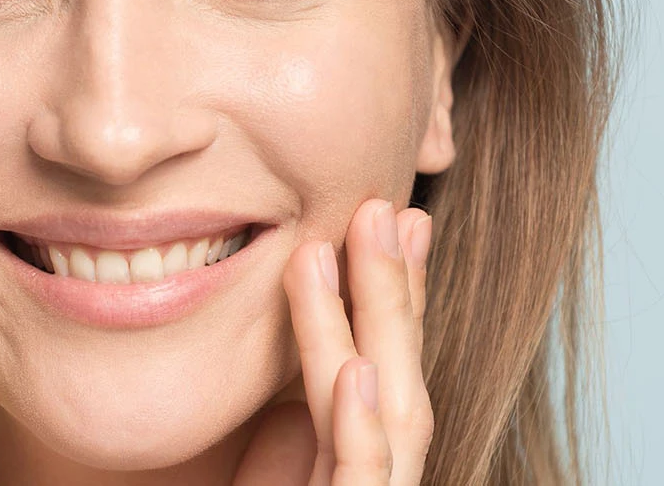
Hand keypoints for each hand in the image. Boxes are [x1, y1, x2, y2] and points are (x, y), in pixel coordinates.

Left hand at [237, 199, 436, 484]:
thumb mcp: (268, 475)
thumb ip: (290, 434)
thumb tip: (296, 392)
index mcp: (359, 461)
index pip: (386, 365)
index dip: (394, 293)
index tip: (392, 216)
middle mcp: (376, 479)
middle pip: (395, 377)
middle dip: (393, 291)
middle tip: (382, 205)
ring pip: (389, 414)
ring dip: (374, 323)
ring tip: (354, 241)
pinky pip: (361, 478)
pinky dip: (362, 427)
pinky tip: (355, 368)